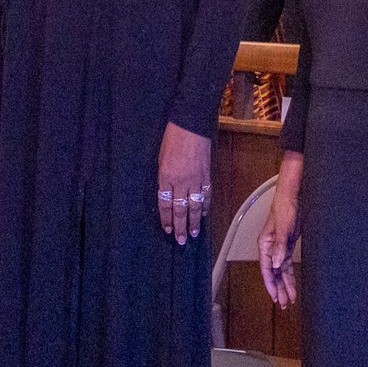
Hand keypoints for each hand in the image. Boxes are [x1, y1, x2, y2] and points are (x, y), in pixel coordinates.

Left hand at [157, 121, 211, 243]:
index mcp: (166, 177)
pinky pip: (206, 196)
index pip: (165, 203)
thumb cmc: (171, 139)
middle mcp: (181, 182)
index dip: (166, 218)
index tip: (167, 230)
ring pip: (194, 206)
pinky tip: (203, 215)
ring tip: (193, 234)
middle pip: (180, 209)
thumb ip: (164, 177)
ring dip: (194, 222)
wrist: (190, 126)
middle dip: (180, 226)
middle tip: (181, 241)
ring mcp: (196, 180)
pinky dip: (204, 207)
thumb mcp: (161, 158)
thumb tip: (167, 192)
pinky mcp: (206, 176)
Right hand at [257, 189, 299, 307]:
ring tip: (289, 299)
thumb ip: (279, 247)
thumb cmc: (284, 209)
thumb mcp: (283, 228)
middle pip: (272, 273)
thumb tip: (275, 264)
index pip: (266, 269)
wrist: (293, 197)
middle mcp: (270, 248)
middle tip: (283, 304)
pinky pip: (287, 265)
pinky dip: (289, 275)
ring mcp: (279, 247)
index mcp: (265, 244)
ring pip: (280, 271)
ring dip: (284, 284)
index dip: (270, 284)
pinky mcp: (287, 246)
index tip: (275, 297)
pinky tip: (292, 285)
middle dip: (278, 288)